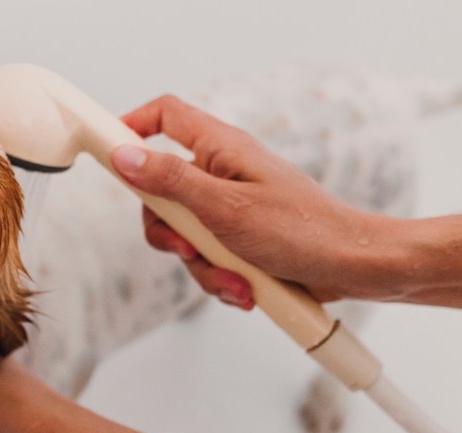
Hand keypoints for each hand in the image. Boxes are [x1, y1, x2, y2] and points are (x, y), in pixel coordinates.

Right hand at [111, 95, 389, 305]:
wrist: (352, 268)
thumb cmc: (302, 231)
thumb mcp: (224, 208)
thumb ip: (170, 181)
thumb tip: (124, 156)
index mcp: (221, 150)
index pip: (166, 116)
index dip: (132, 127)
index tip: (109, 155)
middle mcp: (223, 173)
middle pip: (162, 192)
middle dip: (170, 233)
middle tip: (187, 248)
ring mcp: (230, 206)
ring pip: (184, 235)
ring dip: (204, 267)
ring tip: (235, 280)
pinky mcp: (239, 238)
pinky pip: (208, 258)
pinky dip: (221, 278)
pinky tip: (246, 288)